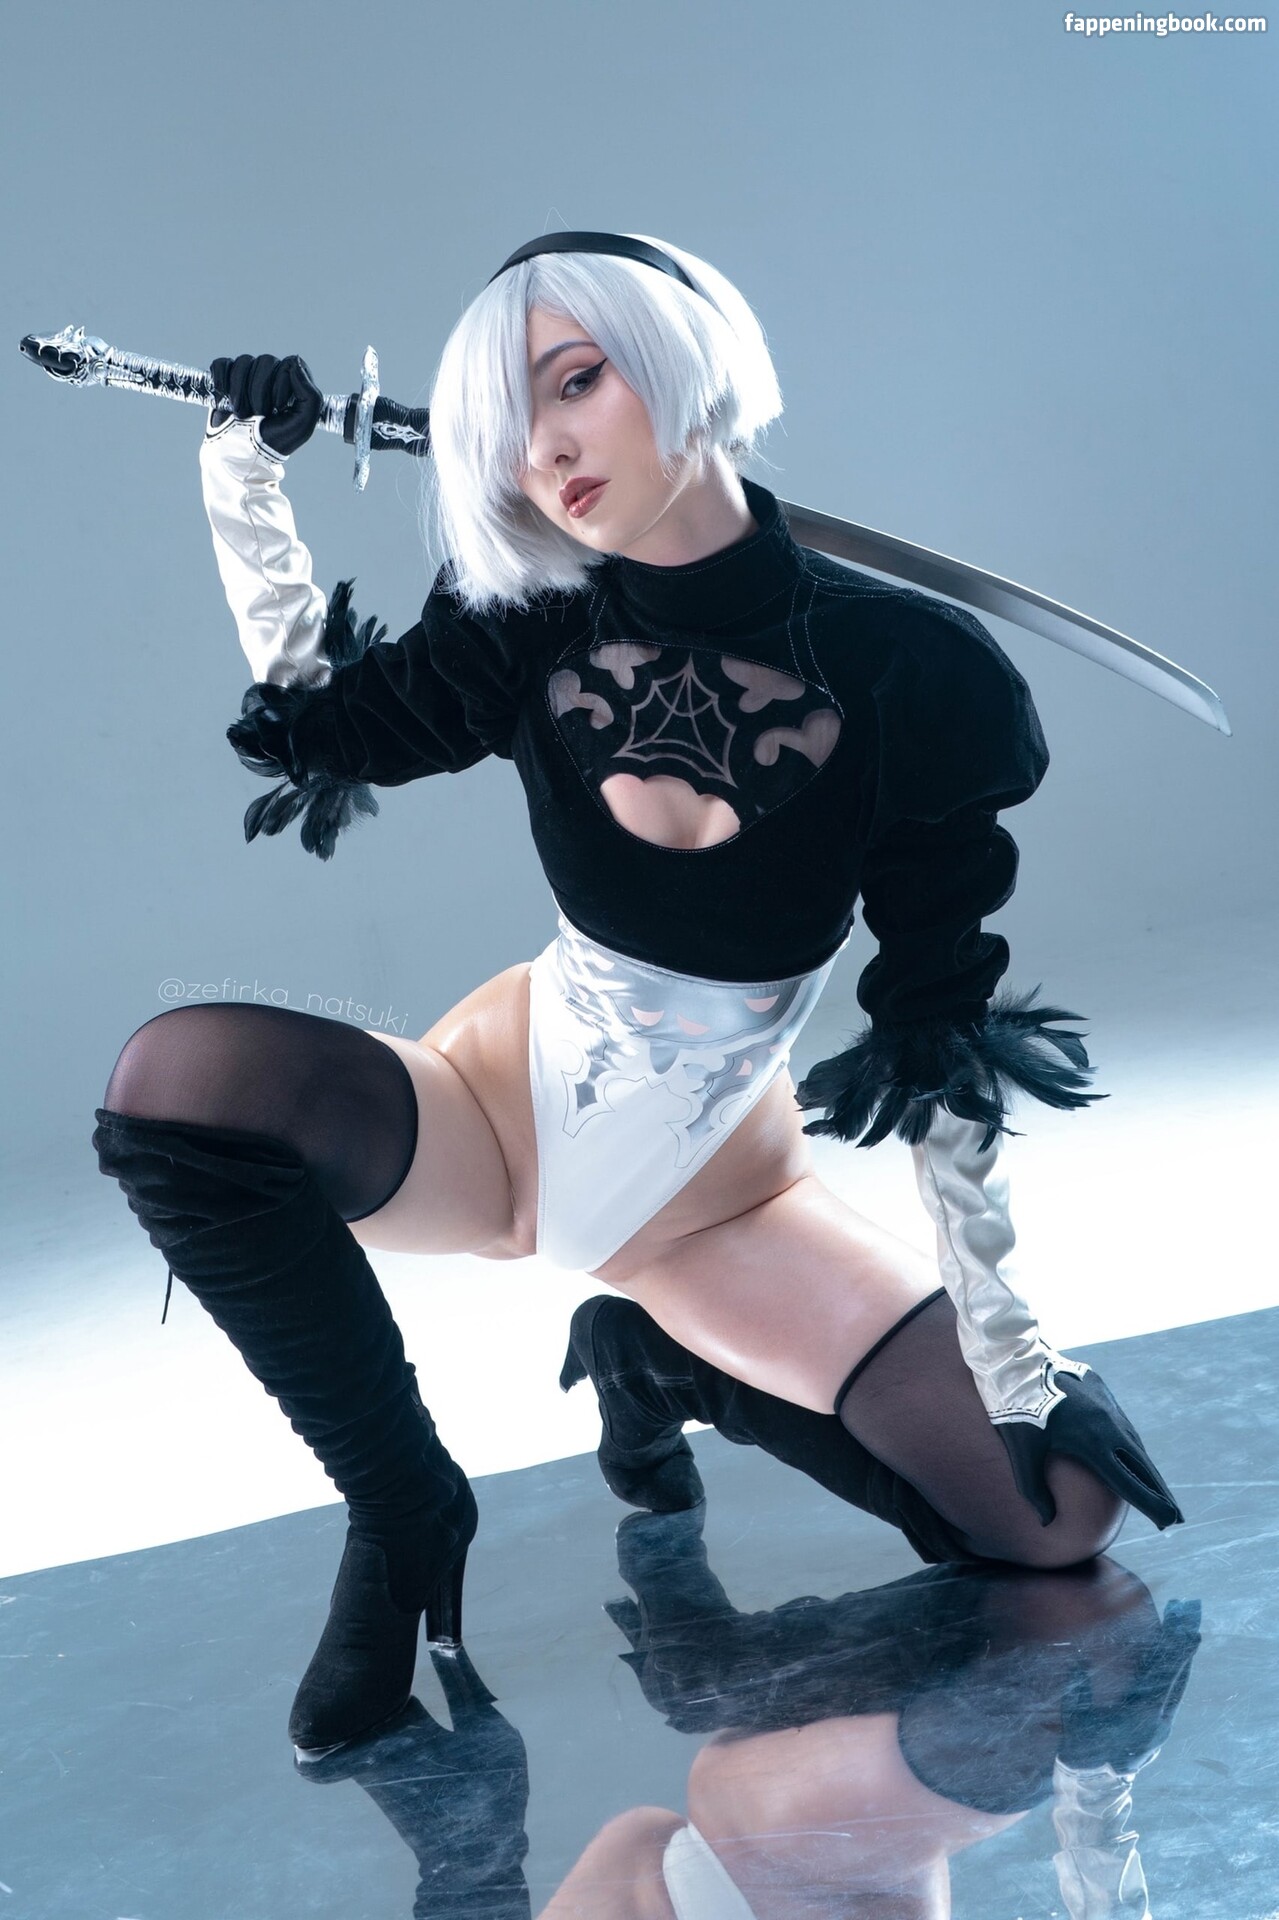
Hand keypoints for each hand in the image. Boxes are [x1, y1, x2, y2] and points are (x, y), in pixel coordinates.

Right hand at [208, 351, 322, 455]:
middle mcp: (272, 374)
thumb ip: (311, 395)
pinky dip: (221, 380)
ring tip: (242, 414)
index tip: (278, 408)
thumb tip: (295, 361)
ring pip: (243, 362)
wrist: (242, 454)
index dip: (281, 385)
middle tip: (259, 414)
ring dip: (240, 392)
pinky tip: (224, 400)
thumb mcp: (302, 425)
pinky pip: (222, 364)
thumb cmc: (274, 440)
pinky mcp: (225, 378)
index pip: (289, 363)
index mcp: (292, 382)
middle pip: (266, 361)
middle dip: (260, 392)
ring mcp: (248, 375)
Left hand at [997, 1365, 1184, 1530]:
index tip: (1167, 1523)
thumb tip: (1046, 1522)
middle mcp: (1108, 1424)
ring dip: (1149, 1470)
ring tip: (1160, 1492)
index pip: (1128, 1482)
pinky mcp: (1103, 1392)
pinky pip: (1124, 1425)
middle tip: (1177, 1518)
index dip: (1150, 1504)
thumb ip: (1034, 1490)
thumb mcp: (1021, 1453)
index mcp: (1092, 1442)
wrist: (1017, 1361)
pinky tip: (1136, 1458)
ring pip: (1136, 1444)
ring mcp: (1108, 1406)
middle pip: (1143, 1466)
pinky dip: (1134, 1446)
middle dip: (1161, 1494)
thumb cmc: (1015, 1410)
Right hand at [1059, 1597, 1201, 1771]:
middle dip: (1182, 1646)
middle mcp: (1157, 1722)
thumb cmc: (1082, 1749)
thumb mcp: (1076, 1717)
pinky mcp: (1158, 1729)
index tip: (1182, 1628)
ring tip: (1187, 1631)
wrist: (1095, 1785)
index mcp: (1140, 1718)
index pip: (1162, 1676)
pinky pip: (1172, 1696)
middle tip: (1188, 1617)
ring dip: (1182, 1658)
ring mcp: (1161, 1727)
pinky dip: (1176, 1675)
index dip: (1173, 1650)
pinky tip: (1177, 1660)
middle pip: (1176, 1677)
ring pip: (1177, 1686)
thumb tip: (1079, 1657)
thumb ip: (1079, 1689)